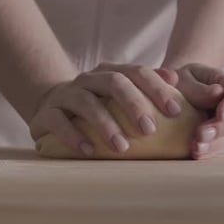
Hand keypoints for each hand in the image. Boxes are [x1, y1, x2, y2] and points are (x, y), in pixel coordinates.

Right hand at [29, 63, 181, 156]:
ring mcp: (66, 95)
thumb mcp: (121, 98)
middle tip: (149, 130)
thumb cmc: (97, 107)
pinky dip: (73, 136)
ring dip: (105, 124)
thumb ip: (147, 89)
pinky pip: (58, 121)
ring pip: (86, 102)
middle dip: (133, 105)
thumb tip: (176, 81)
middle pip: (113, 82)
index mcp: (111, 72)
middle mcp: (88, 79)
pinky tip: (88, 151)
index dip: (156, 89)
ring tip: (121, 147)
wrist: (51, 108)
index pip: (136, 72)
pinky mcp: (46, 114)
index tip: (175, 111)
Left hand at [173, 63, 223, 159]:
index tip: (222, 112)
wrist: (173, 90)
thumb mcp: (185, 76)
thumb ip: (199, 87)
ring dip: (213, 144)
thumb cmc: (181, 80)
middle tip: (203, 133)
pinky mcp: (215, 138)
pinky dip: (207, 152)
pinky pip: (215, 146)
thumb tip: (217, 93)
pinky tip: (196, 154)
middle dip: (221, 128)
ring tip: (197, 147)